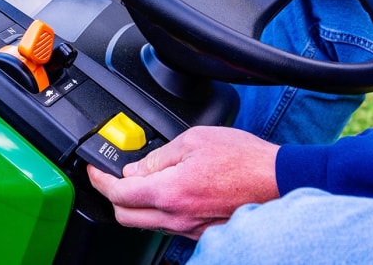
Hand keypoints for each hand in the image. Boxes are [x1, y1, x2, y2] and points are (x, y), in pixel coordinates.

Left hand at [87, 126, 278, 239]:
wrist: (278, 180)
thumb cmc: (243, 158)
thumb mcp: (193, 140)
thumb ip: (158, 157)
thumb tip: (135, 169)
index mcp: (170, 192)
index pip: (118, 194)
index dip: (99, 181)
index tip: (93, 171)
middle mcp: (176, 217)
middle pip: (125, 216)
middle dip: (112, 196)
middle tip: (112, 176)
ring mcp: (189, 229)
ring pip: (146, 223)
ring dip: (135, 204)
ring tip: (142, 178)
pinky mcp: (201, 232)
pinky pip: (167, 225)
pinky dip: (157, 210)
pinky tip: (167, 189)